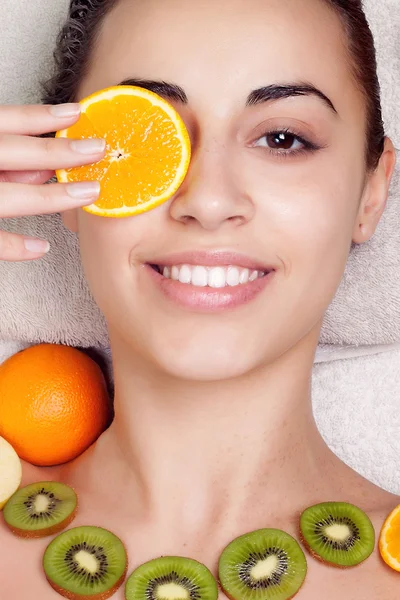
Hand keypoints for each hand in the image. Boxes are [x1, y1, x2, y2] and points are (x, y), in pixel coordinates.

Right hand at [0, 102, 105, 260]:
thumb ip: (2, 156)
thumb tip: (44, 166)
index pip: (1, 122)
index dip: (39, 117)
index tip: (76, 113)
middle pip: (9, 152)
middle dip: (57, 151)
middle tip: (98, 149)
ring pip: (5, 197)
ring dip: (49, 196)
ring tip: (86, 194)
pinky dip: (13, 246)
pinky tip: (41, 247)